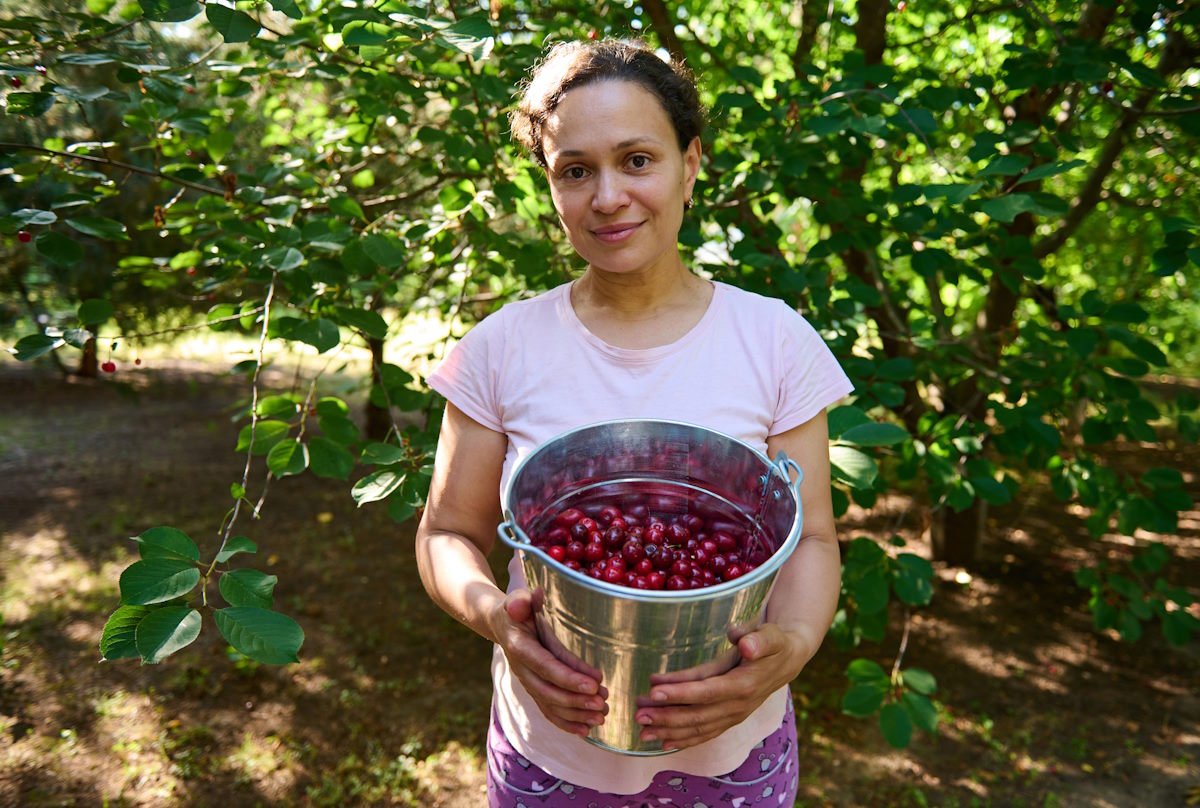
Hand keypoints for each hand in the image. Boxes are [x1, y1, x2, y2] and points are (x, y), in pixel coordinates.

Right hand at [491, 588, 607, 736]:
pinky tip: (586, 730)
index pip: (545, 665)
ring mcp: (527, 683)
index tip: (594, 683)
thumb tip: (534, 596)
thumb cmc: (517, 608)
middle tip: (603, 702)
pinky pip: (548, 711)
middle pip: (549, 691)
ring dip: (576, 714)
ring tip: (602, 715)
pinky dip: (566, 723)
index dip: (568, 676)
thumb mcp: (518, 599)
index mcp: (520, 647)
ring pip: (550, 705)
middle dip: (577, 700)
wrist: (501, 624)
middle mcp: (522, 670)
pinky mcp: (534, 690)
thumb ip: (523, 600)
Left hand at [634, 623, 809, 750]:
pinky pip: (706, 734)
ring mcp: (734, 716)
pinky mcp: (730, 719)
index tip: (654, 691)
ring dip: (669, 730)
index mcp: (744, 684)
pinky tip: (663, 742)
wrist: (788, 660)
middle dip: (666, 716)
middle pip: (697, 715)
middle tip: (638, 714)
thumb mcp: (770, 635)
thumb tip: (744, 642)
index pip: (706, 691)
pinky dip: (684, 740)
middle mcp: (738, 705)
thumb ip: (758, 639)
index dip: (680, 692)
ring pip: (698, 728)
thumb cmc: (774, 643)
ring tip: (642, 731)